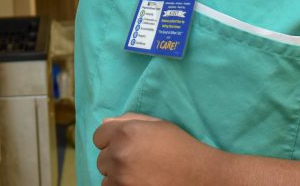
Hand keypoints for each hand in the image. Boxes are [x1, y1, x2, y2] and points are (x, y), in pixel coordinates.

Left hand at [93, 113, 219, 184]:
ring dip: (117, 176)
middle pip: (102, 158)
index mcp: (125, 133)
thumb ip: (129, 121)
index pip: (98, 136)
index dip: (112, 140)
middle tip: (139, 162)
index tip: (127, 146)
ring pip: (106, 177)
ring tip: (141, 175)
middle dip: (116, 159)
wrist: (201, 177)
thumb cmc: (181, 148)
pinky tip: (141, 184)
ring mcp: (121, 178)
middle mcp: (119, 155)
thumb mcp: (158, 125)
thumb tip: (104, 124)